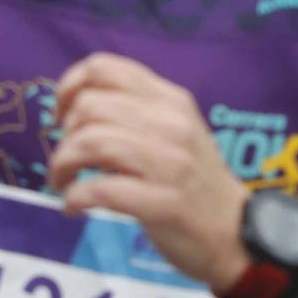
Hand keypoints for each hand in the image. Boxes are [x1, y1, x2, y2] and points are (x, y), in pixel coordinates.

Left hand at [48, 53, 251, 291]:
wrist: (235, 230)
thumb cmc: (195, 181)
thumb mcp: (175, 131)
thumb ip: (137, 111)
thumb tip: (76, 105)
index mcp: (171, 100)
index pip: (105, 67)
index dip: (69, 88)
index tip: (63, 116)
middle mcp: (171, 123)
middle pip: (89, 106)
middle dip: (64, 136)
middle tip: (69, 160)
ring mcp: (170, 163)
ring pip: (90, 142)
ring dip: (62, 166)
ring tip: (65, 183)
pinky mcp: (162, 202)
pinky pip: (99, 190)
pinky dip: (74, 199)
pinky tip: (74, 208)